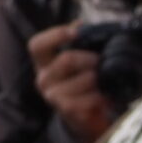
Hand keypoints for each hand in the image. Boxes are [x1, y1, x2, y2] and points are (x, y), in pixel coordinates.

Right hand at [28, 22, 114, 142]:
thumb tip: (82, 23)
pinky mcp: (66, 111)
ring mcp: (53, 96)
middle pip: (66, 59)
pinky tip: (104, 96)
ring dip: (98, 79)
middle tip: (101, 61)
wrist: (84, 118)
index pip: (36, 45)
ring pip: (82, 79)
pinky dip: (100, 96)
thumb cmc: (81, 83)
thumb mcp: (76, 62)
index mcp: (43, 62)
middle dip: (90, 58)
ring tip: (105, 81)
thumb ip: (78, 43)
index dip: (56, 35)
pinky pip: (88, 99)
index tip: (77, 32)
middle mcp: (43, 78)